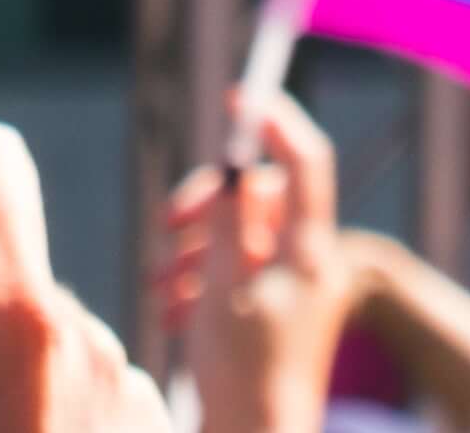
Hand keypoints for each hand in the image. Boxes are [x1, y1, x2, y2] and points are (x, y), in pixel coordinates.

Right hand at [156, 95, 355, 432]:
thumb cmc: (241, 372)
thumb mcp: (221, 287)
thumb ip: (227, 219)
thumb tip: (232, 165)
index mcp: (311, 251)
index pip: (306, 161)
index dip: (274, 121)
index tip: (237, 97)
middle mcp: (311, 263)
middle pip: (263, 195)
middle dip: (211, 202)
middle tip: (169, 223)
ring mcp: (296, 289)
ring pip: (245, 233)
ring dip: (198, 246)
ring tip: (159, 285)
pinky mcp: (278, 311)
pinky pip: (242, 269)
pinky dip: (205, 276)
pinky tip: (171, 309)